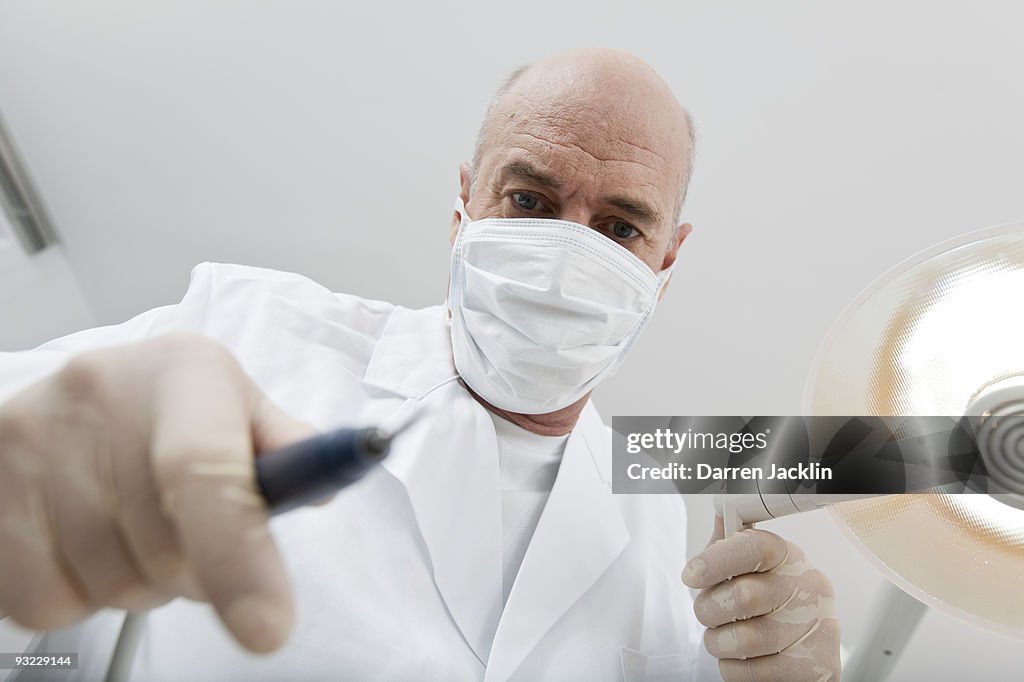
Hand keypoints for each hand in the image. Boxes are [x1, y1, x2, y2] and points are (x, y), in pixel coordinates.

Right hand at [0, 332, 314, 651]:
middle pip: (165, 551)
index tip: (267, 628)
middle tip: (199, 534)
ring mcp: (29, 442)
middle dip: (202, 571)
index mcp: (183, 371)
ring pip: (109, 586)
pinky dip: (83, 594)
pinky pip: (46, 602)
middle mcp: (98, 394)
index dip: (238, 558)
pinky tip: (94, 543)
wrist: (86, 395)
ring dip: (144, 582)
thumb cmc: (180, 408)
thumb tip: (324, 482)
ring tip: (141, 527)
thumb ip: (289, 451)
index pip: (203, 473)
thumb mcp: (242, 408)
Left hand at [681, 516, 840, 680]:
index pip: (755, 547)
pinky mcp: (816, 669)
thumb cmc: (769, 604)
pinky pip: (754, 673)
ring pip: (746, 639)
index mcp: (790, 558)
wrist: (804, 652)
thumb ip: (730, 545)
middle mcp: (810, 589)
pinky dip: (734, 669)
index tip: (691, 575)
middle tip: (708, 612)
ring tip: (723, 638)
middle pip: (744, 596)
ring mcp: (817, 630)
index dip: (716, 560)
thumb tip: (721, 514)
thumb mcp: (750, 569)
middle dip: (710, 608)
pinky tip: (743, 660)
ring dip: (719, 642)